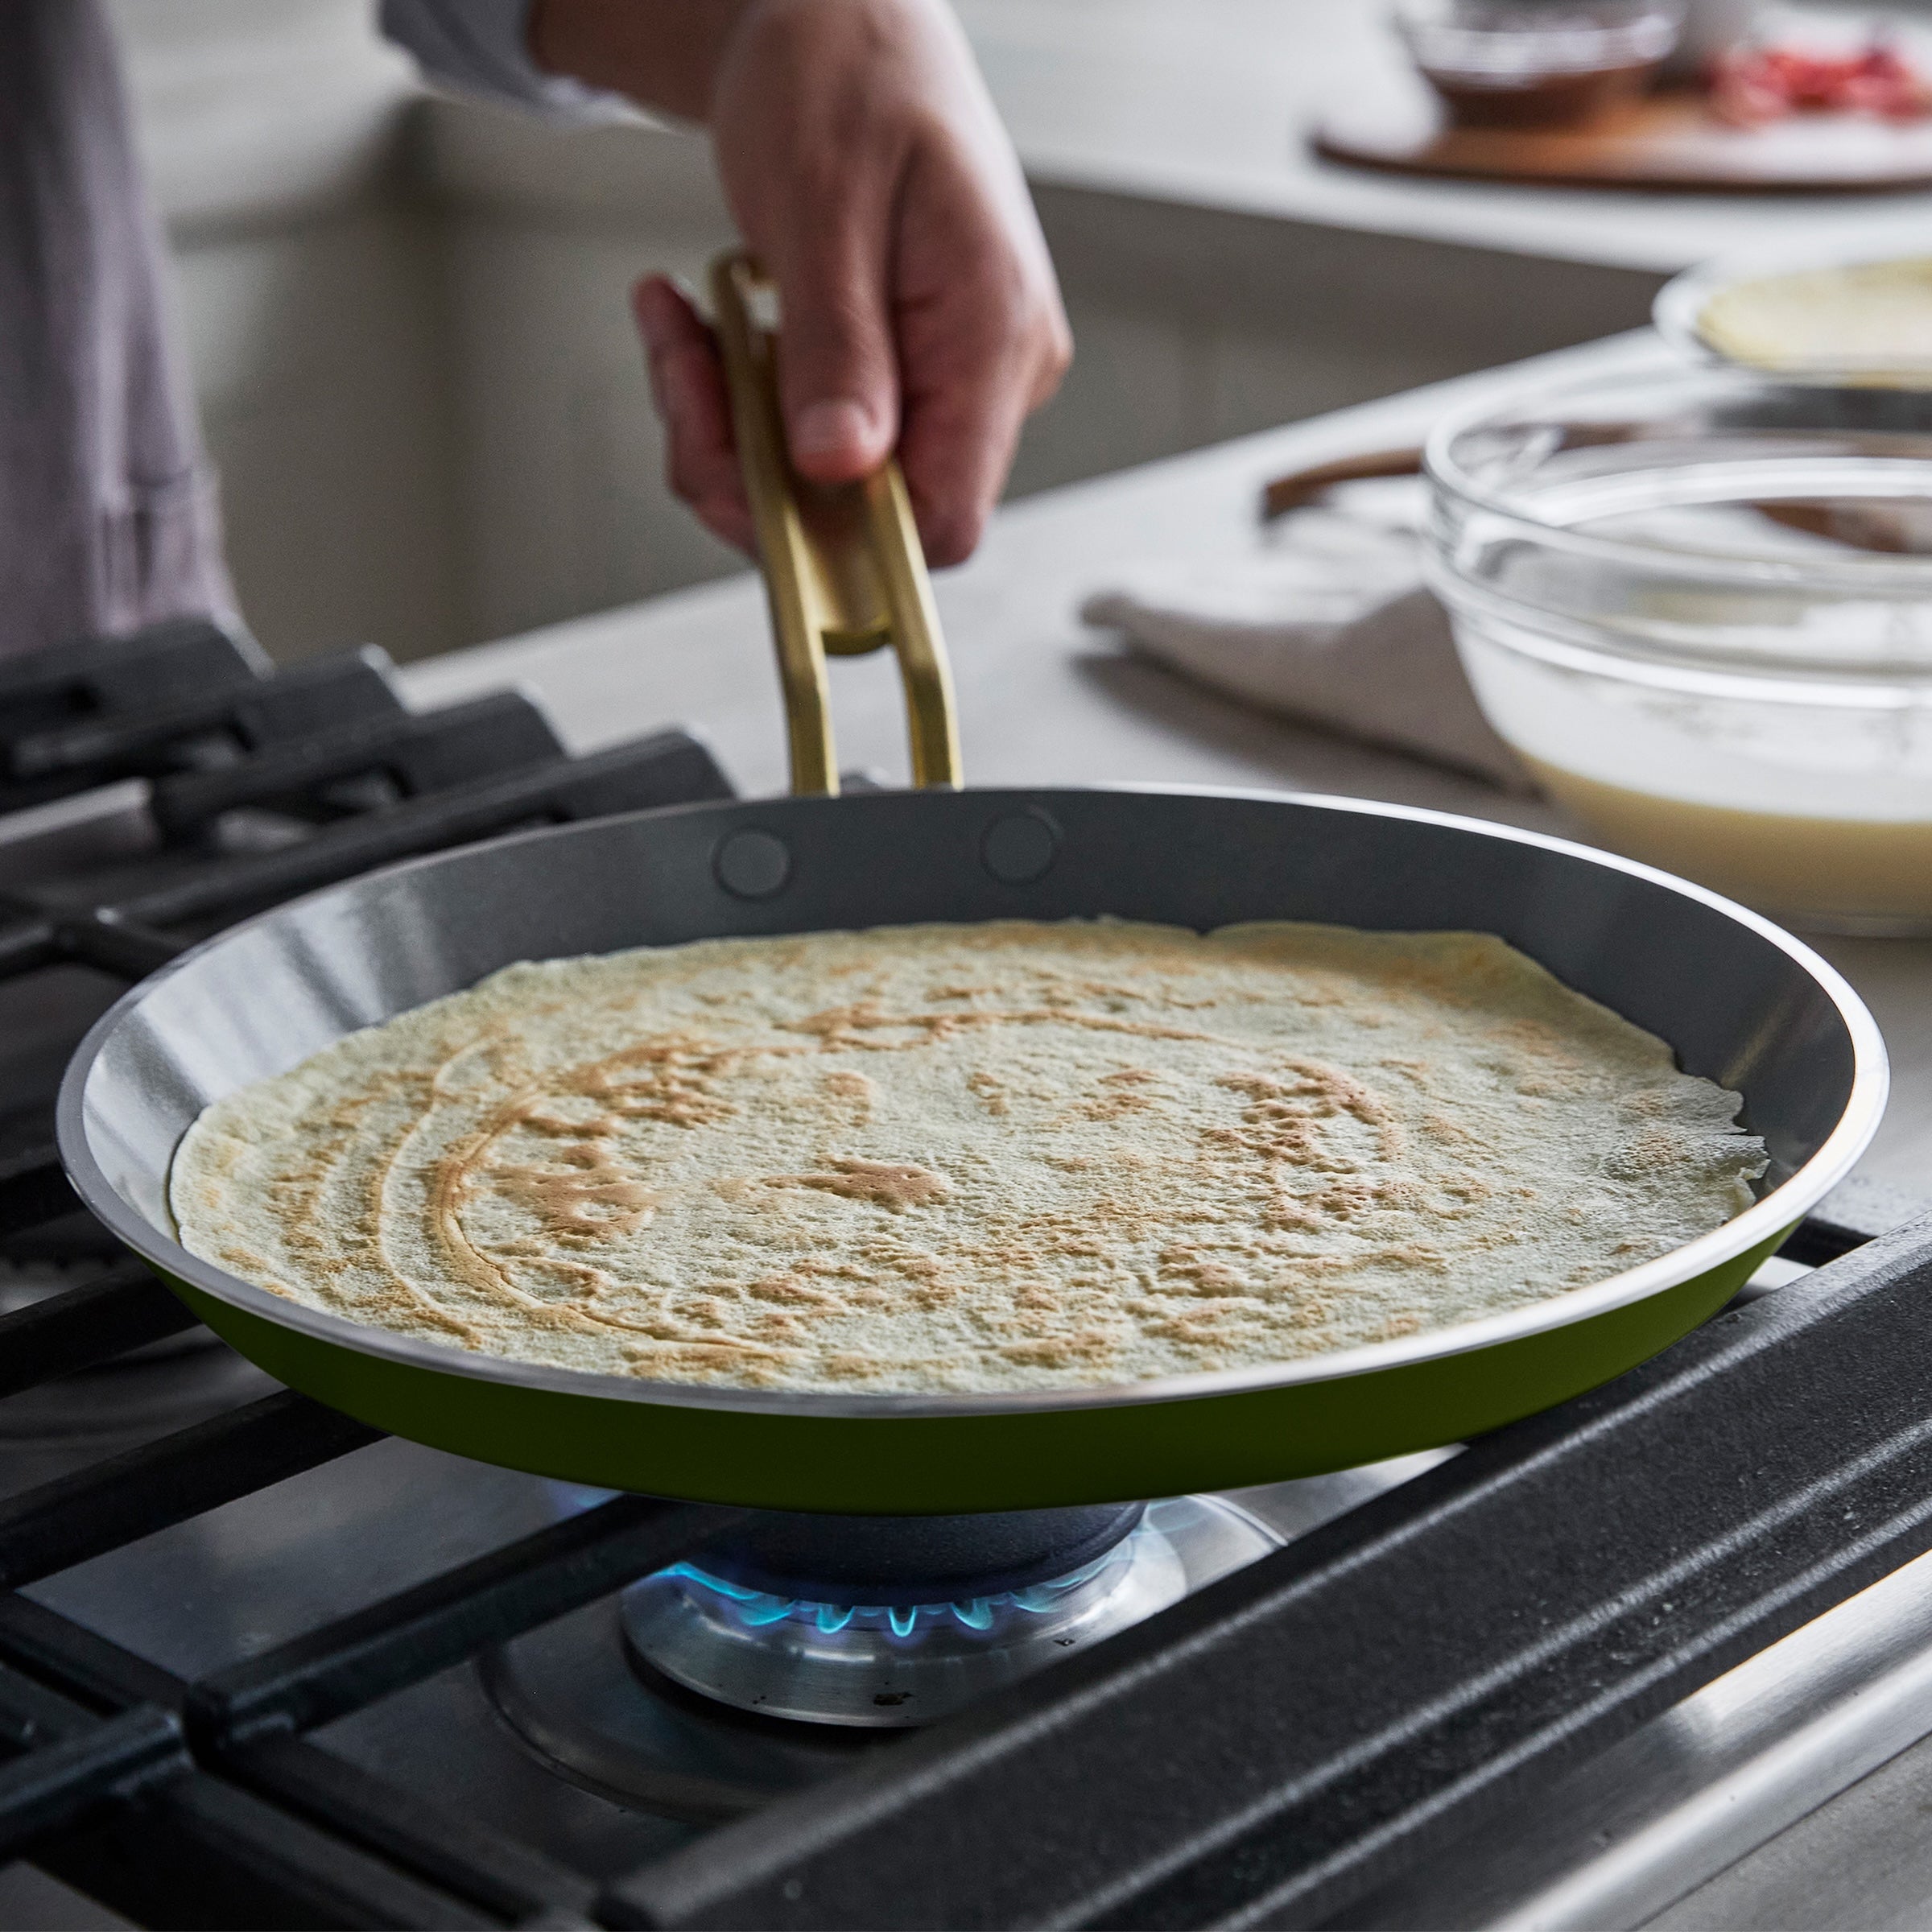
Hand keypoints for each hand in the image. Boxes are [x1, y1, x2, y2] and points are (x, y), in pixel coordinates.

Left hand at [533, 0, 1071, 566]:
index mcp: (992, 337)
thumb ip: (839, 348)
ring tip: (683, 333)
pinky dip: (740, 401)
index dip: (847, 542)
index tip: (749, 492)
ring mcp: (943, 378)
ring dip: (730, 430)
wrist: (836, 18)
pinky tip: (703, 328)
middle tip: (683, 383)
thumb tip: (836, 468)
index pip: (943, 519)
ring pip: (825, 483)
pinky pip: (811, 435)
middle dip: (753, 469)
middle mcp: (984, 375)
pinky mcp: (896, 375)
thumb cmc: (846, 76)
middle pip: (871, 513)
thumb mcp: (825, 207)